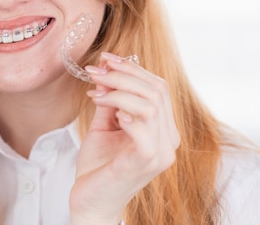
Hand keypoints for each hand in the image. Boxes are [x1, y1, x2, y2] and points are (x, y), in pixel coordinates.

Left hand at [70, 52, 179, 224]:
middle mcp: (168, 140)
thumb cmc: (99, 166)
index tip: (105, 59)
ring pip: (151, 105)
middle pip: (157, 91)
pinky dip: (127, 113)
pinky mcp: (146, 162)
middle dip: (124, 74)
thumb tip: (105, 71)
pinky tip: (110, 112)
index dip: (132, 68)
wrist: (91, 201)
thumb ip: (110, 101)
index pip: (158, 88)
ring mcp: (160, 152)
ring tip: (95, 91)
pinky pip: (145, 128)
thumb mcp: (104, 125)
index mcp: (163, 130)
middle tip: (96, 71)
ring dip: (119, 90)